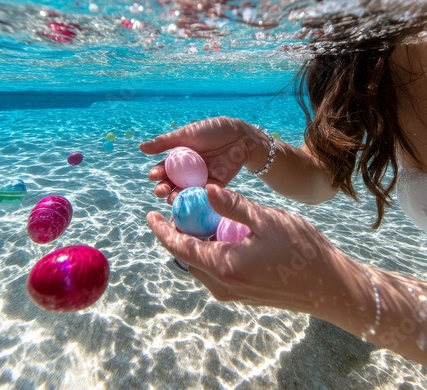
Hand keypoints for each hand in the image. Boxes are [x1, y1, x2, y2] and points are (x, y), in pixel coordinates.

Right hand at [139, 116, 265, 203]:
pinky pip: (203, 195)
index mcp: (179, 159)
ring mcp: (200, 180)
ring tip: (172, 198)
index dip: (157, 173)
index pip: (164, 169)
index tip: (153, 176)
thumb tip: (141, 147)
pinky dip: (196, 199)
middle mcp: (187, 171)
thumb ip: (165, 143)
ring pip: (185, 192)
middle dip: (164, 189)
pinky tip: (190, 200)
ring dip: (177, 197)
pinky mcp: (215, 186)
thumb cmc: (210, 131)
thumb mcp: (186, 135)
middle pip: (172, 184)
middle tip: (160, 191)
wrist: (238, 135)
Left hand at [146, 185, 426, 365]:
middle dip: (179, 232)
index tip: (151, 214)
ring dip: (196, 241)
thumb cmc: (302, 252)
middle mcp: (221, 285)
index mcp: (223, 267)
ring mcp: (232, 293)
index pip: (179, 247)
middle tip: (181, 207)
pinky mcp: (243, 294)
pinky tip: (223, 233)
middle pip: (187, 256)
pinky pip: (215, 271)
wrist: (331, 288)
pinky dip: (211, 250)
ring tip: (201, 216)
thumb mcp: (266, 220)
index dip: (162, 230)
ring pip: (201, 264)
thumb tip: (205, 188)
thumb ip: (232, 205)